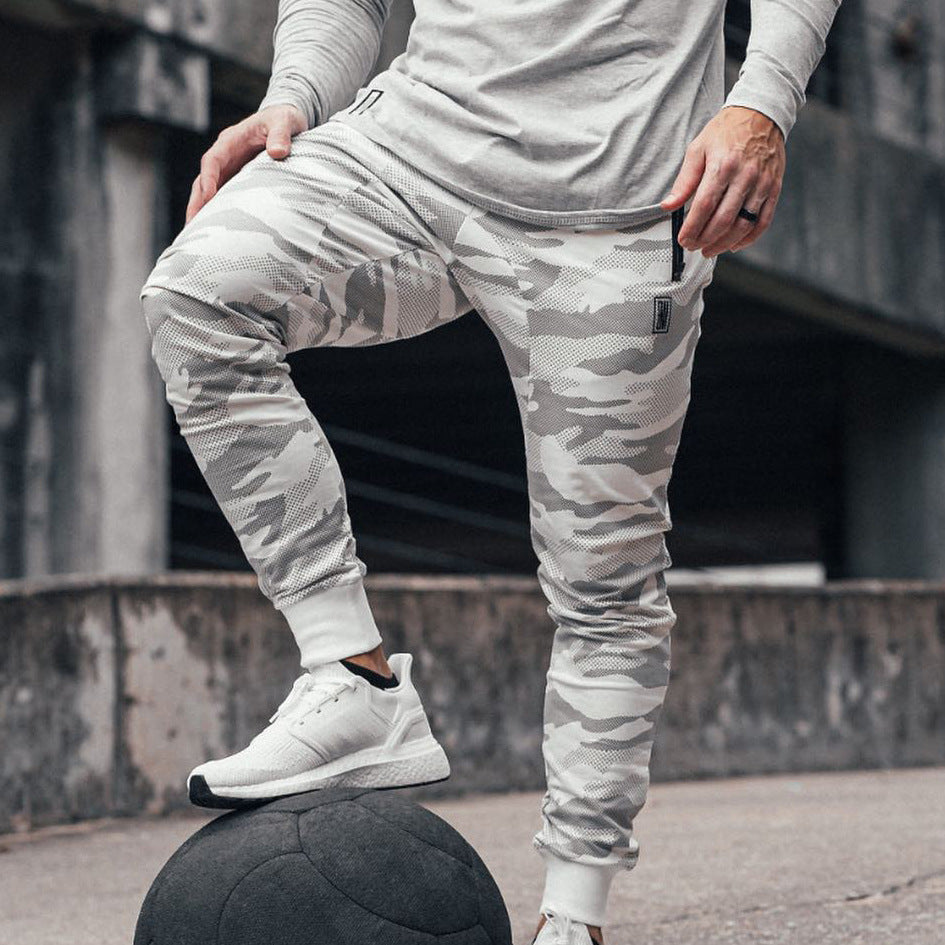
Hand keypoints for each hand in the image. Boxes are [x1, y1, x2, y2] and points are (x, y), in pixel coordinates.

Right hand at [185, 104, 307, 222]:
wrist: (286, 123)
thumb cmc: (284, 120)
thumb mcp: (285, 122)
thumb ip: (281, 134)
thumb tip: (278, 153)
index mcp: (231, 141)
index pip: (212, 160)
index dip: (208, 178)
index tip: (207, 196)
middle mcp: (225, 157)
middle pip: (203, 181)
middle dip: (196, 203)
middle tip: (191, 226)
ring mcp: (229, 170)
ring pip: (209, 193)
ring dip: (202, 213)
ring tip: (196, 237)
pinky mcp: (237, 181)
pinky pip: (224, 198)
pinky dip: (217, 214)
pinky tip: (217, 234)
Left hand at [660, 105, 785, 256]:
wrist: (761, 114)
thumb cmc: (726, 131)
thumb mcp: (698, 149)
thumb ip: (684, 181)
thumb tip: (668, 206)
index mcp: (722, 166)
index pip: (704, 206)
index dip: (692, 228)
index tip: (683, 240)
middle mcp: (744, 176)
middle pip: (723, 219)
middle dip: (705, 239)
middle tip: (693, 247)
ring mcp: (762, 183)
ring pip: (743, 225)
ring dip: (724, 243)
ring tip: (709, 250)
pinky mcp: (774, 188)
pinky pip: (763, 221)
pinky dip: (748, 238)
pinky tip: (734, 244)